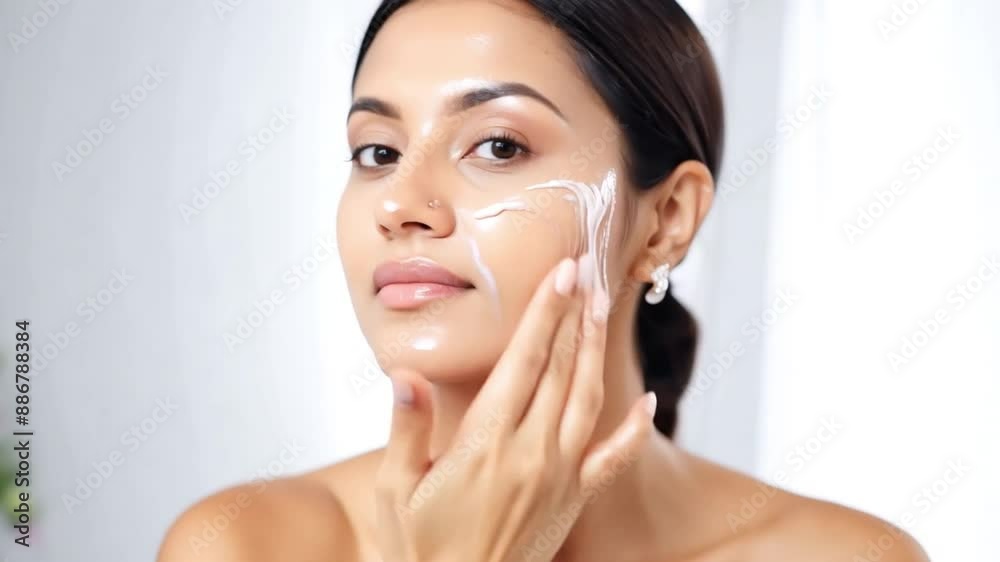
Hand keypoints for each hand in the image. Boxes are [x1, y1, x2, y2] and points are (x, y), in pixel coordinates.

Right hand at [374, 257, 656, 561]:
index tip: (560, 274)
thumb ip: (407, 429)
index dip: (544, 313)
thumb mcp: (395, 491)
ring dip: (596, 350)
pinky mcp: (573, 500)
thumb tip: (406, 376)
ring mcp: (560, 477)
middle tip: (584, 270)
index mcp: (487, 444)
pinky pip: (614, 459)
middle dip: (573, 315)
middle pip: (560, 369)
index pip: (524, 362)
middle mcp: (532, 454)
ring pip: (588, 399)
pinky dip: (637, 430)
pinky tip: (651, 403)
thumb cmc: (420, 552)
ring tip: (602, 307)